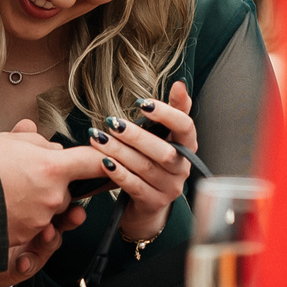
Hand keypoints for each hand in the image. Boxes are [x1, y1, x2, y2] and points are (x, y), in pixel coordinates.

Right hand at [0, 118, 108, 254]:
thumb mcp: (6, 140)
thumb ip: (35, 139)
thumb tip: (50, 144)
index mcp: (52, 168)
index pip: (92, 162)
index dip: (103, 157)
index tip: (110, 155)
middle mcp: (53, 197)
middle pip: (67, 189)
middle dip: (53, 182)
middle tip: (23, 172)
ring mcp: (41, 220)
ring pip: (50, 208)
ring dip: (36, 199)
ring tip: (7, 188)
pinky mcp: (26, 237)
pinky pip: (34, 224)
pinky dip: (22, 216)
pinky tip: (2, 205)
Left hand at [91, 82, 197, 246]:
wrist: (149, 202)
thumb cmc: (154, 161)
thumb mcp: (165, 137)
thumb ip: (174, 110)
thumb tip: (180, 83)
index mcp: (188, 147)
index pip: (185, 127)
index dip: (166, 114)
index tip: (142, 103)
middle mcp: (183, 169)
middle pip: (164, 151)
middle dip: (136, 136)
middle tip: (111, 122)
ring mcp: (170, 189)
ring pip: (145, 168)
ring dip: (120, 152)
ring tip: (98, 138)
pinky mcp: (154, 203)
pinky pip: (135, 187)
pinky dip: (119, 173)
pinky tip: (103, 161)